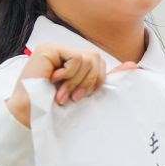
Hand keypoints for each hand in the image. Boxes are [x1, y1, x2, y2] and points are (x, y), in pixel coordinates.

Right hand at [6, 46, 129, 127]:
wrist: (31, 116)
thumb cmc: (54, 108)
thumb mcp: (84, 91)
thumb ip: (104, 77)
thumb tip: (133, 65)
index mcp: (72, 60)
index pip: (98, 62)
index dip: (96, 80)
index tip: (80, 96)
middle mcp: (63, 52)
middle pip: (96, 58)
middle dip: (88, 82)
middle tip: (72, 96)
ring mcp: (54, 49)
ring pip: (87, 59)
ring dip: (76, 82)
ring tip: (61, 93)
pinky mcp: (48, 50)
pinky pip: (76, 59)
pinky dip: (70, 75)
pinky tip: (53, 81)